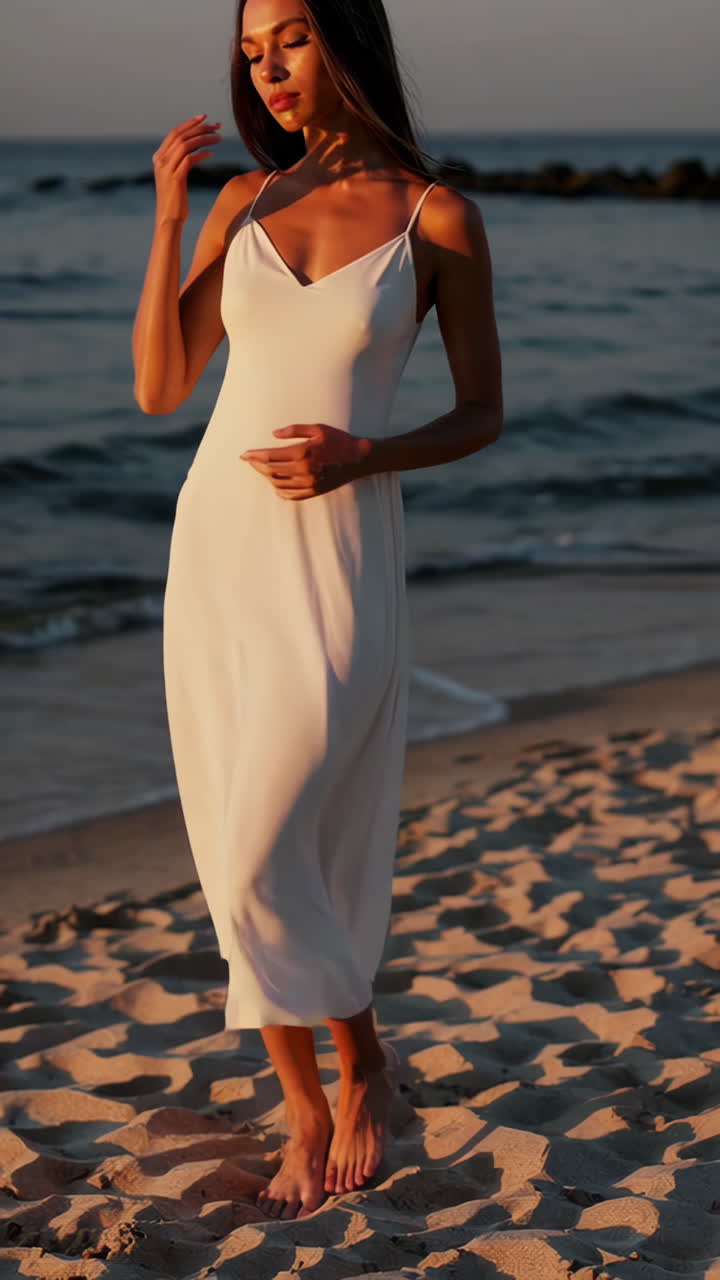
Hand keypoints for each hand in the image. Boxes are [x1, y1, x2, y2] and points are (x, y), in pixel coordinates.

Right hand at [152, 113, 221, 223]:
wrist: (168, 219)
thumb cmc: (175, 200)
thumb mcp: (176, 177)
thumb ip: (180, 161)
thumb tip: (195, 150)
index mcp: (159, 157)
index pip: (175, 133)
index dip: (190, 123)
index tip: (205, 118)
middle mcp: (160, 160)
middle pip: (181, 135)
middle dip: (200, 127)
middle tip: (216, 125)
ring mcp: (167, 169)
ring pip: (186, 144)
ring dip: (204, 138)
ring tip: (218, 138)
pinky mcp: (176, 178)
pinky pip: (190, 159)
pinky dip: (201, 154)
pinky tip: (211, 154)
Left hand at [240, 423, 371, 499]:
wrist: (359, 459)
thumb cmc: (339, 440)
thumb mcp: (317, 428)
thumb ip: (294, 430)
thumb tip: (274, 434)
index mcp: (303, 453)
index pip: (270, 456)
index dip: (254, 456)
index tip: (244, 454)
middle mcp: (304, 471)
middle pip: (271, 471)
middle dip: (257, 465)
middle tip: (251, 460)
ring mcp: (309, 484)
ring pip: (278, 483)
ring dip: (267, 477)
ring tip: (263, 469)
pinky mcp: (314, 492)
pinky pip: (290, 495)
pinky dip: (279, 490)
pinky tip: (276, 484)